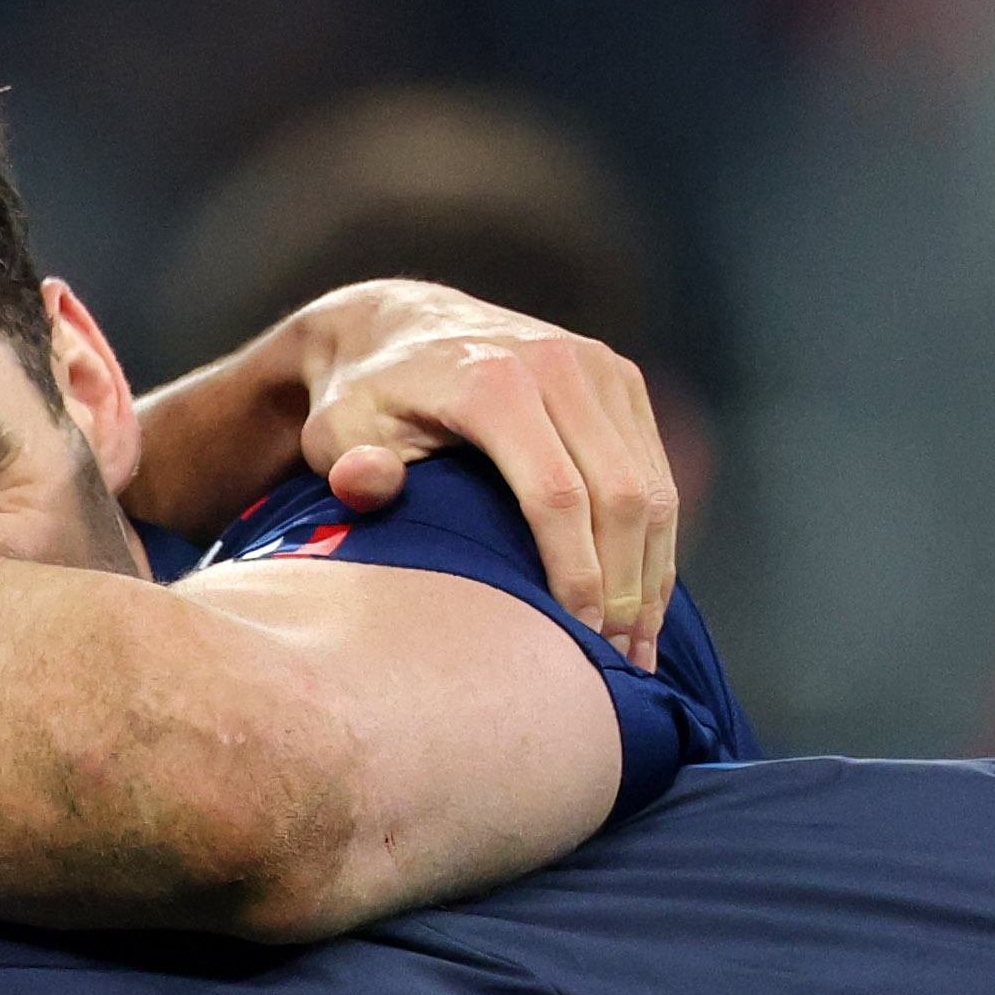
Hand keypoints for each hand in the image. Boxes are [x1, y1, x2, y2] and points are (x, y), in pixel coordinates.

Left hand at [129, 279, 678, 666]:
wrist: (398, 327)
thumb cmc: (362, 400)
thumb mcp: (337, 431)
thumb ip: (352, 464)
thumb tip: (365, 484)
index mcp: (494, 383)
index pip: (557, 496)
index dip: (574, 577)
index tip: (573, 643)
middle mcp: (560, 365)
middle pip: (619, 497)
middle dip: (625, 590)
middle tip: (617, 668)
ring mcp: (600, 368)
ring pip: (651, 488)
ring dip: (653, 576)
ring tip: (637, 652)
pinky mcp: (622, 380)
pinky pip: (656, 471)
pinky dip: (657, 541)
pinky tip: (644, 602)